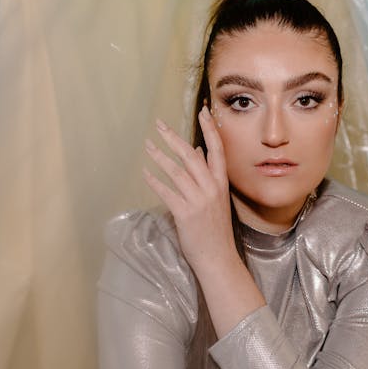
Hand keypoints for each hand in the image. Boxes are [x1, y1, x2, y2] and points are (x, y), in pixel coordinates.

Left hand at [143, 107, 237, 275]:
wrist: (218, 257)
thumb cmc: (216, 229)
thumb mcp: (217, 199)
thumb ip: (208, 176)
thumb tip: (200, 152)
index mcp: (221, 183)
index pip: (217, 150)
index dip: (210, 130)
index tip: (203, 111)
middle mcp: (211, 188)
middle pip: (191, 156)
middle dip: (174, 138)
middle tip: (159, 125)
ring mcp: (199, 201)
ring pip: (177, 171)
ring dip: (159, 156)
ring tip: (148, 146)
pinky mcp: (185, 213)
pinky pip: (166, 192)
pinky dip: (155, 181)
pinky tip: (145, 173)